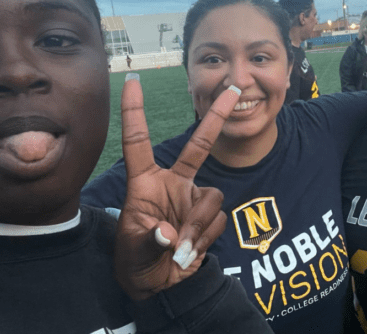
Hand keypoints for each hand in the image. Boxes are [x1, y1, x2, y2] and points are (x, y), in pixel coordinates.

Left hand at [114, 76, 239, 300]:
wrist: (162, 286)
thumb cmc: (137, 263)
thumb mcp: (134, 254)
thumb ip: (149, 242)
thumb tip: (169, 234)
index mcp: (145, 182)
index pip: (138, 141)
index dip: (134, 111)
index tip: (132, 81)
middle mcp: (174, 183)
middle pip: (199, 145)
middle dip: (216, 117)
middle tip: (233, 89)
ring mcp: (194, 198)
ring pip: (213, 197)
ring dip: (199, 227)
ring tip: (182, 251)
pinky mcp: (210, 216)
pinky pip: (219, 219)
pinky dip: (205, 238)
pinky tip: (191, 252)